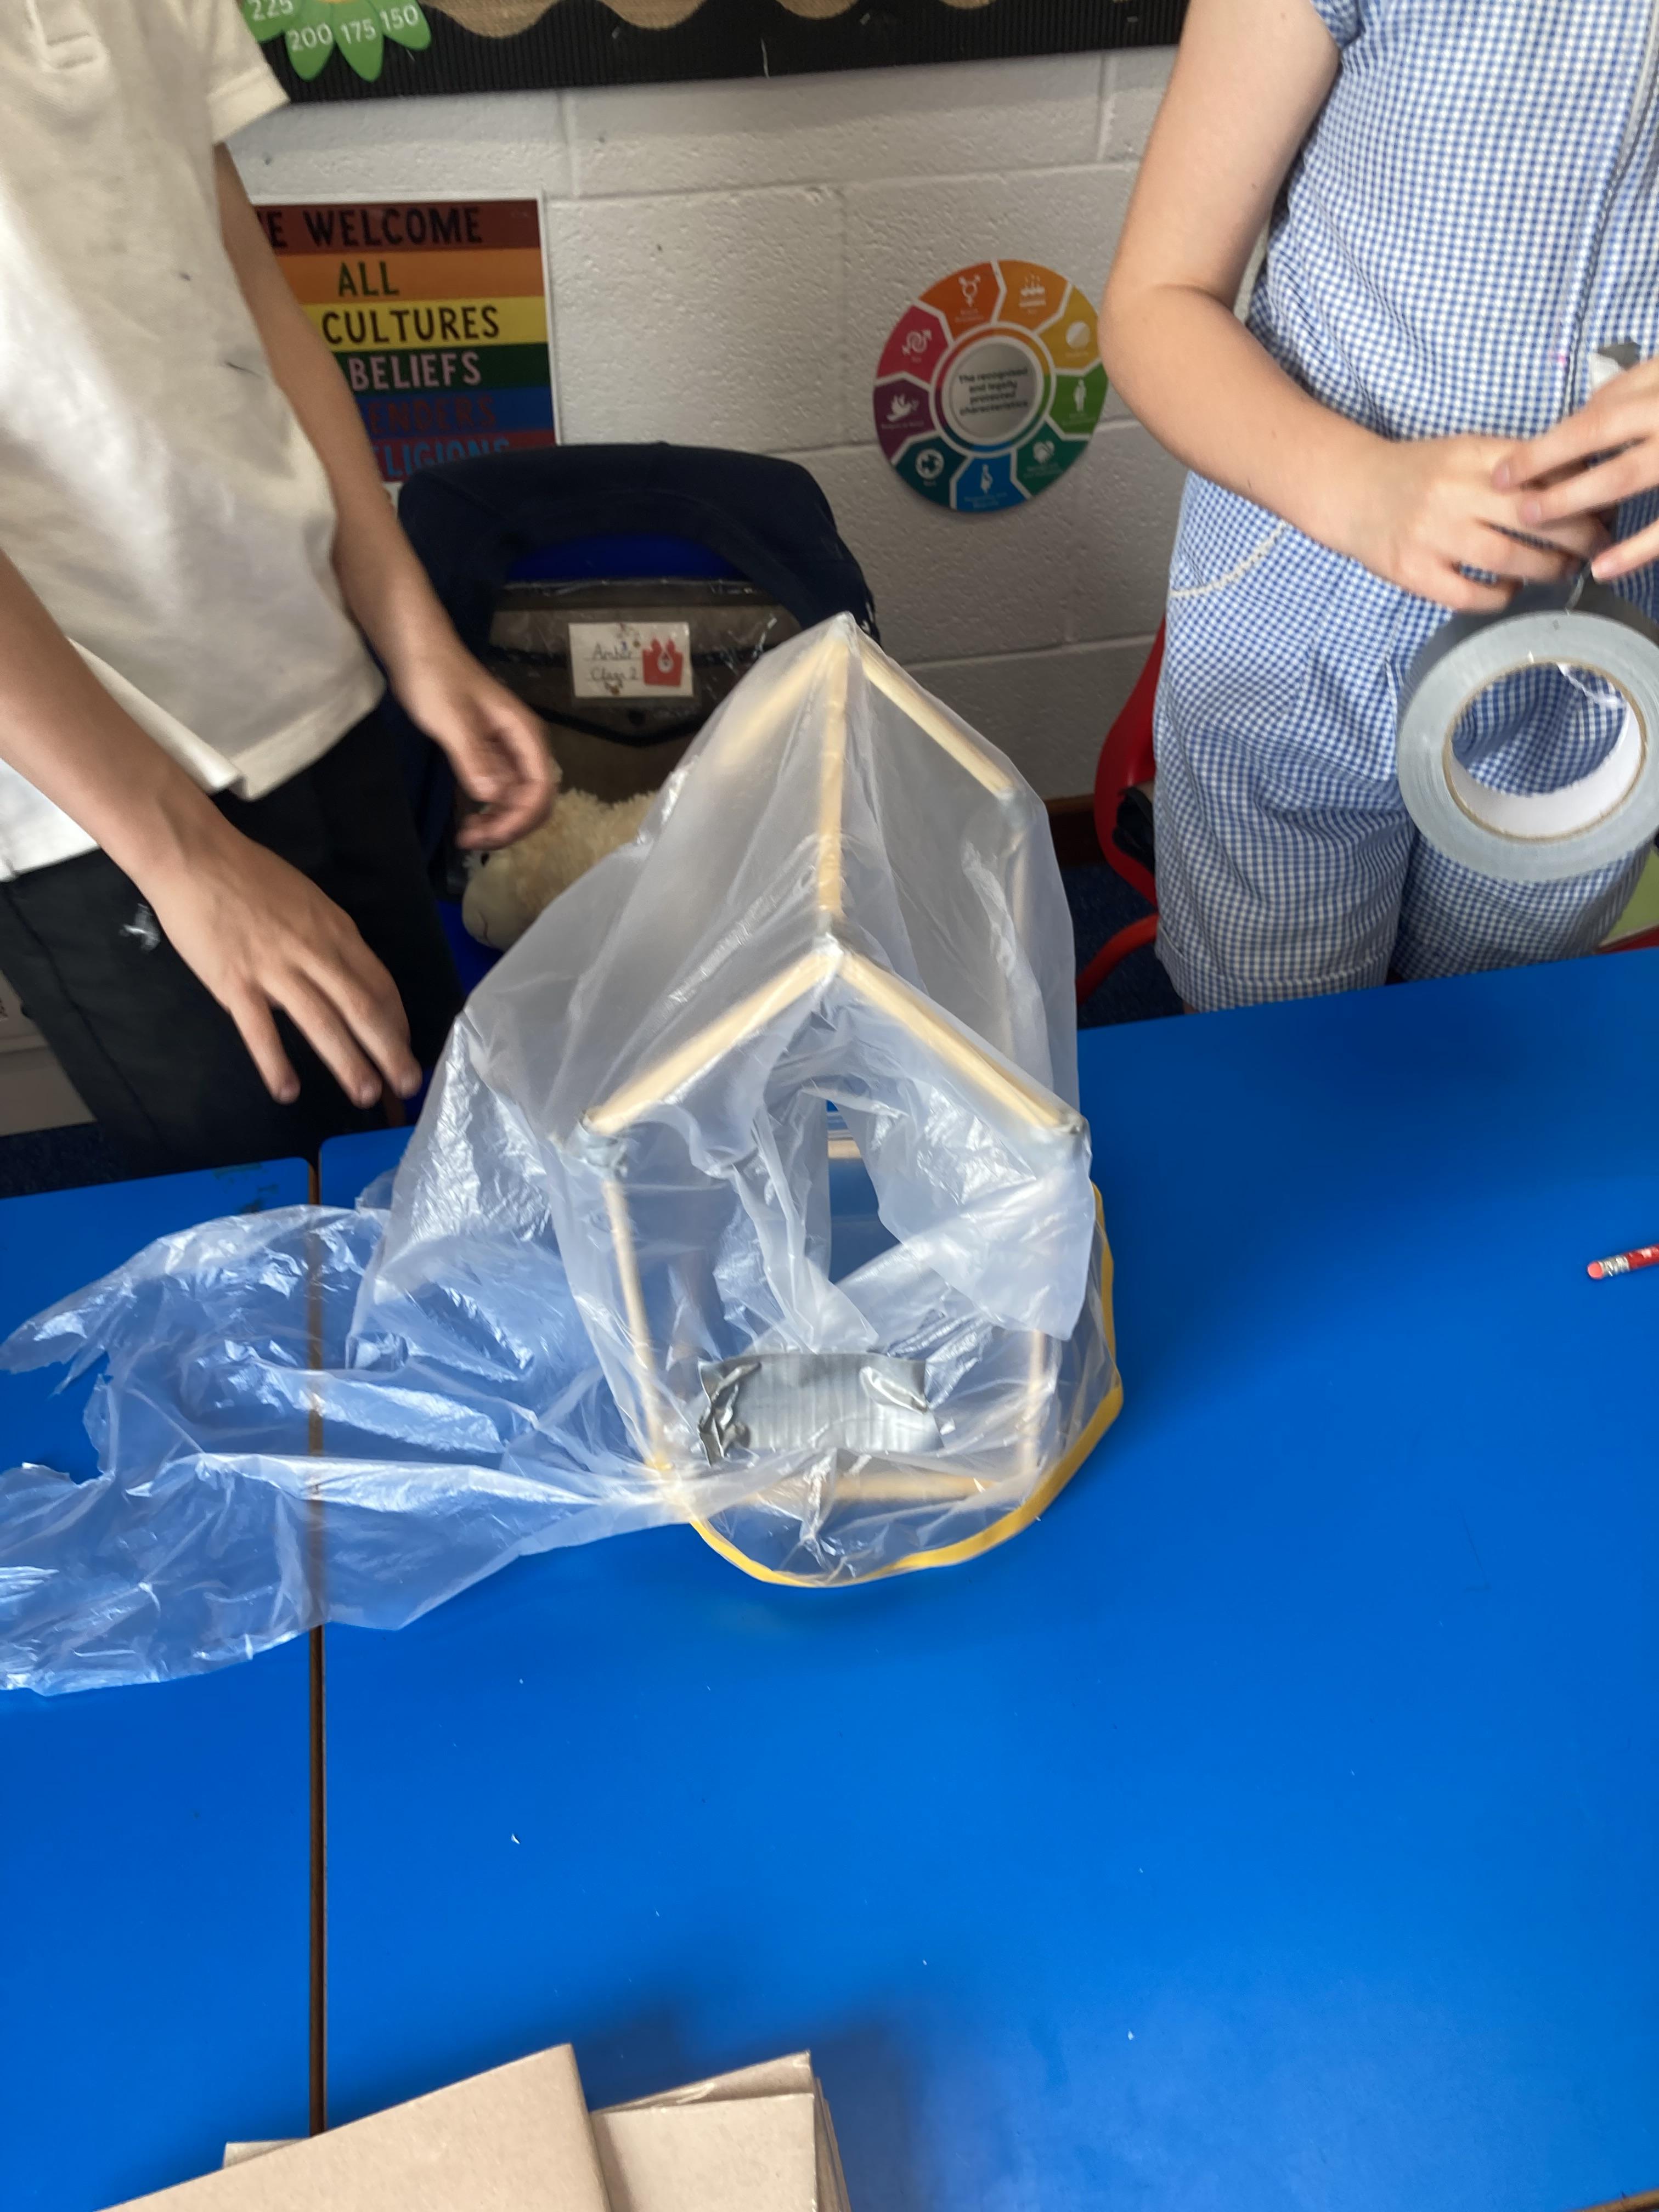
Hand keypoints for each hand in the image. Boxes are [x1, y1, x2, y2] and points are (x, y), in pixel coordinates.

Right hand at [141, 812, 420, 1108]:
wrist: (194, 855)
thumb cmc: (250, 877)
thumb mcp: (309, 903)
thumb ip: (329, 941)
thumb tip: (346, 979)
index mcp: (336, 931)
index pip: (380, 984)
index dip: (397, 1022)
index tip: (405, 1049)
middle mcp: (314, 952)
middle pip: (362, 1008)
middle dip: (390, 1051)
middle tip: (408, 1087)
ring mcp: (274, 968)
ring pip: (322, 1022)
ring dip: (348, 1063)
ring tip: (366, 1096)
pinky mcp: (234, 981)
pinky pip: (260, 1029)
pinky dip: (275, 1062)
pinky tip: (287, 1091)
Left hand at [392, 646, 554, 850]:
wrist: (415, 649)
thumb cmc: (435, 677)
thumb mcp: (452, 718)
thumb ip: (475, 757)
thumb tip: (493, 798)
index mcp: (524, 735)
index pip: (540, 789)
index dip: (520, 819)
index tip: (488, 835)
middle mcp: (522, 746)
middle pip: (533, 800)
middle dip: (509, 827)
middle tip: (472, 841)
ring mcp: (505, 752)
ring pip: (515, 801)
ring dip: (498, 824)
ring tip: (466, 836)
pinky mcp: (486, 755)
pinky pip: (497, 793)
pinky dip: (486, 812)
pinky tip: (465, 820)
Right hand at [1344, 433, 1609, 610]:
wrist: (1350, 491)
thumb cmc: (1417, 475)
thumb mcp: (1464, 453)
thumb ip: (1512, 466)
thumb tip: (1577, 483)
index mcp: (1471, 455)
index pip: (1542, 471)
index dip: (1580, 490)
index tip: (1600, 505)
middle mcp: (1452, 493)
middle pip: (1536, 515)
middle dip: (1578, 534)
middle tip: (1596, 544)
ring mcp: (1431, 535)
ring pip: (1510, 559)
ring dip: (1547, 569)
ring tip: (1562, 570)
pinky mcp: (1414, 572)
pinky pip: (1472, 595)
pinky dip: (1501, 596)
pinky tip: (1509, 588)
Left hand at [1493, 362, 1658, 581]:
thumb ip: (1628, 391)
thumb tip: (1583, 414)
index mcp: (1658, 389)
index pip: (1591, 420)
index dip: (1542, 448)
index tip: (1503, 472)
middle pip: (1599, 441)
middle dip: (1549, 474)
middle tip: (1513, 504)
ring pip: (1626, 478)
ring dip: (1576, 502)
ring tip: (1537, 523)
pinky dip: (1637, 549)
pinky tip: (1604, 568)